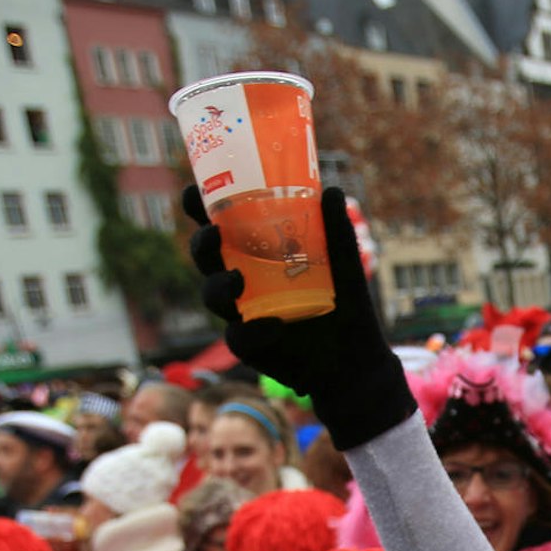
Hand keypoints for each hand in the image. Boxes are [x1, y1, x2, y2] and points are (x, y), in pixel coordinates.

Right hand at [184, 186, 415, 449]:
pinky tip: (273, 326)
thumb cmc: (347, 308)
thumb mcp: (346, 268)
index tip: (193, 192)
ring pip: (212, 296)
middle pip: (207, 259)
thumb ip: (337, 233)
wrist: (357, 361)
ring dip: (217, 286)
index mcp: (259, 256)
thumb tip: (331, 189)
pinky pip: (238, 337)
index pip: (222, 228)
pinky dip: (253, 331)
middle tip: (213, 234)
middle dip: (201, 245)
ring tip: (236, 280)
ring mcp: (244, 314)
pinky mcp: (251, 346)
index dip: (201, 210)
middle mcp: (244, 282)